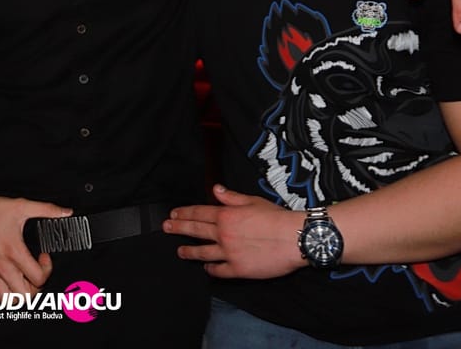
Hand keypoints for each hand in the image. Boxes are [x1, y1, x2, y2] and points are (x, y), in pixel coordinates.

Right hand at [0, 180, 69, 294]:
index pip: (38, 278)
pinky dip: (4, 295)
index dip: (47, 269)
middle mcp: (2, 267)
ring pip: (10, 300)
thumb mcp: (22, 206)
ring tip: (23, 280)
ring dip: (21, 293)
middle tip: (36, 271)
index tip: (44, 257)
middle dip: (37, 286)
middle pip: (26, 295)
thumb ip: (47, 209)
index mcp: (13, 252)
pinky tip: (8, 282)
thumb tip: (65, 212)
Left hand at [163, 185, 302, 278]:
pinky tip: (206, 268)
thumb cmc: (277, 218)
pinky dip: (211, 270)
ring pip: (203, 253)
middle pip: (195, 230)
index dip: (184, 213)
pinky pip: (219, 271)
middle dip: (178, 228)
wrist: (294, 238)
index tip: (173, 214)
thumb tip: (216, 189)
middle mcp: (224, 234)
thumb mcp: (252, 201)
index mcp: (226, 215)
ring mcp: (229, 253)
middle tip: (166, 227)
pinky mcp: (238, 269)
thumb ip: (231, 197)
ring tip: (180, 251)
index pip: (199, 213)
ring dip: (189, 251)